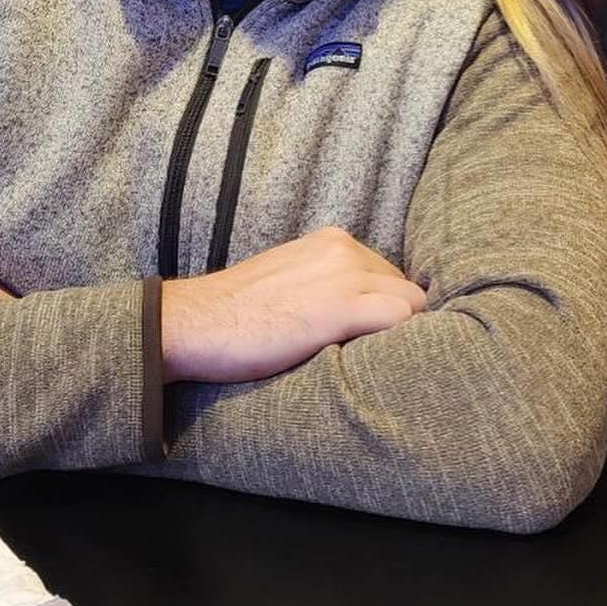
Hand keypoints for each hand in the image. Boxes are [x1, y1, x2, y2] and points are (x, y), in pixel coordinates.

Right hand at [160, 226, 426, 382]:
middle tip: (376, 355)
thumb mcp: (291, 278)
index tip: (373, 335)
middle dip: (398, 320)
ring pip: (411, 303)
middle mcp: (343, 249)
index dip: (386, 307)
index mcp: (332, 241)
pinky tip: (380, 364)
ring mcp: (345, 275)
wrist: (195, 324)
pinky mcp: (341, 307)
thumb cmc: (236, 312)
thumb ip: (327, 281)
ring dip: (401, 333)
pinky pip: (402, 318)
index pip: (388, 273)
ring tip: (379, 363)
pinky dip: (400, 340)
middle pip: (405, 287)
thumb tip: (359, 308)